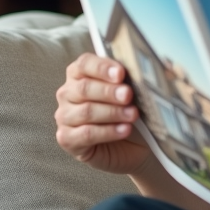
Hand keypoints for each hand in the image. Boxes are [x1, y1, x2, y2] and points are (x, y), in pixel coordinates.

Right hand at [55, 53, 152, 174]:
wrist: (132, 144)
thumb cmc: (128, 111)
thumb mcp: (132, 93)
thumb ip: (131, 79)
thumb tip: (145, 69)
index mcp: (80, 74)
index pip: (84, 64)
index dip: (102, 67)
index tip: (121, 73)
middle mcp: (68, 93)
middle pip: (84, 88)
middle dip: (109, 91)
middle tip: (128, 95)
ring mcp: (65, 117)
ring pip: (86, 111)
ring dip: (112, 112)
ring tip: (133, 115)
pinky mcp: (67, 139)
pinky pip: (86, 134)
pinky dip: (108, 131)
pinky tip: (125, 130)